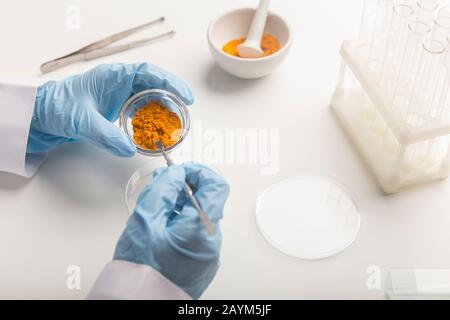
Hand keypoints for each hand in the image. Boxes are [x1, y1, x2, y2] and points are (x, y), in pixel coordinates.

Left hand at [27, 63, 193, 155]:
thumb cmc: (58, 108)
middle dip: (172, 97)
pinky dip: (151, 120)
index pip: (147, 73)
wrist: (42, 116)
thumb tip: (130, 149)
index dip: (169, 82)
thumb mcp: (81, 121)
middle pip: (153, 85)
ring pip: (149, 99)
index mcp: (112, 76)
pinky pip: (140, 112)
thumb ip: (106, 135)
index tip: (184, 95)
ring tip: (176, 123)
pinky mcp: (117, 110)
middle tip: (186, 112)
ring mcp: (119, 97)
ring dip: (163, 110)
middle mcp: (119, 84)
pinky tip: (157, 131)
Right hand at [114, 163, 229, 298]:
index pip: (216, 185)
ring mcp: (208, 254)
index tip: (180, 171)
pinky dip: (180, 223)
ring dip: (180, 206)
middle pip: (207, 201)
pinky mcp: (201, 262)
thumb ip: (163, 190)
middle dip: (184, 188)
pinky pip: (195, 234)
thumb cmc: (141, 270)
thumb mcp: (145, 220)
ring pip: (199, 217)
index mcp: (202, 229)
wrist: (139, 304)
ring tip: (156, 211)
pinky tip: (161, 228)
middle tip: (162, 187)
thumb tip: (176, 174)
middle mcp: (211, 242)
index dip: (198, 172)